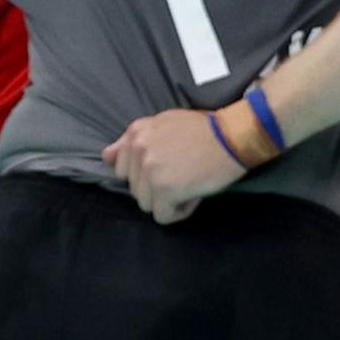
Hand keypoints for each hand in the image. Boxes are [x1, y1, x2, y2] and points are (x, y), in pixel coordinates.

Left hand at [104, 107, 249, 223]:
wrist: (234, 136)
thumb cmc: (206, 130)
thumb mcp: (164, 123)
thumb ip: (134, 140)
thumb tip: (106, 157)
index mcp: (136, 132)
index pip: (121, 168)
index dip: (145, 173)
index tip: (167, 167)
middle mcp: (138, 149)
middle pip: (135, 189)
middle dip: (157, 188)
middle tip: (183, 174)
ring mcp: (149, 170)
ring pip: (147, 204)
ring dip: (168, 200)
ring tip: (189, 183)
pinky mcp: (164, 190)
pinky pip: (163, 216)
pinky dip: (179, 211)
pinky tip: (194, 194)